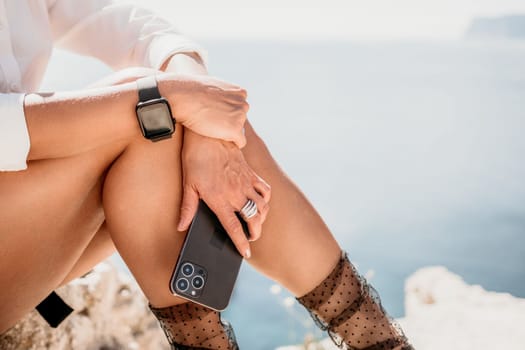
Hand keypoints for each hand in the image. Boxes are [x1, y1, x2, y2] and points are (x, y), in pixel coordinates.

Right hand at [159, 74, 248, 147]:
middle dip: (229, 122)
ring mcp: (240, 117)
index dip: (227, 113)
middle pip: (241, 120)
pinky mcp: (235, 130)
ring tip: (210, 128)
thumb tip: (220, 98)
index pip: (240, 108)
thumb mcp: (213, 85)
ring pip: (239, 131)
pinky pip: (240, 142)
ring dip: (227, 132)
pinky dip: (233, 144)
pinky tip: (220, 141)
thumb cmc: (191, 91)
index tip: (214, 113)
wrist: (182, 97)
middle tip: (211, 122)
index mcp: (240, 92)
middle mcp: (243, 104)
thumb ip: (222, 93)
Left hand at [177, 130, 270, 257]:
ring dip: (262, 218)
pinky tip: (261, 202)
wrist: (209, 134)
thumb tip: (181, 226)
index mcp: (219, 199)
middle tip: (252, 238)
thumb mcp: (188, 185)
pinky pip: (264, 189)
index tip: (246, 252)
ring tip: (257, 223)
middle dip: (255, 232)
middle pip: (253, 219)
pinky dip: (265, 199)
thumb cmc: (196, 158)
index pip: (234, 227)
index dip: (241, 242)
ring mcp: (246, 182)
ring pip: (262, 206)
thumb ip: (187, 208)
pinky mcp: (251, 173)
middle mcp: (236, 193)